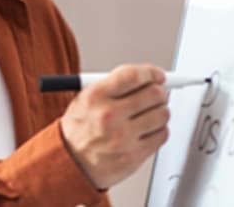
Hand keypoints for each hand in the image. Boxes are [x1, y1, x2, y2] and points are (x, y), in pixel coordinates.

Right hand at [59, 64, 169, 189]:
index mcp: (95, 96)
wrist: (71, 160)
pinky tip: (148, 129)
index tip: (157, 75)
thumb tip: (148, 77)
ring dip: (160, 111)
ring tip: (150, 114)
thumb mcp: (86, 97)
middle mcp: (108, 115)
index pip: (133, 76)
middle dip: (159, 92)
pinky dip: (159, 129)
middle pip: (153, 94)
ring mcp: (122, 137)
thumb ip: (115, 84)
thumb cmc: (81, 127)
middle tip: (157, 94)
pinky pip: (162, 134)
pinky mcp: (134, 155)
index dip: (151, 72)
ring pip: (162, 114)